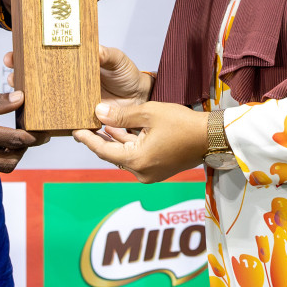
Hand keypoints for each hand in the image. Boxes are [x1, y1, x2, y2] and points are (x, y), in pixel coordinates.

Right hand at [5, 45, 150, 110]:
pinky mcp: (78, 118)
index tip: (13, 55)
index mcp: (72, 63)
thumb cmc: (126, 75)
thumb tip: (96, 50)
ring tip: (21, 96)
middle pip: (37, 79)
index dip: (26, 56)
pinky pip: (61, 120)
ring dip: (30, 99)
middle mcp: (67, 82)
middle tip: (12, 76)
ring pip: (44, 100)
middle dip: (20, 77)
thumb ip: (107, 54)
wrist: (140, 100)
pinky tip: (39, 120)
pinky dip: (50, 121)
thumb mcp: (117, 60)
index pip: (44, 56)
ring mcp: (71, 100)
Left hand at [72, 100, 207, 182]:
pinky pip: (136, 157)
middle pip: (112, 154)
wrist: (211, 137)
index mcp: (137, 160)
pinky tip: (119, 130)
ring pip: (124, 155)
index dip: (87, 139)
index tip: (74, 130)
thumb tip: (99, 112)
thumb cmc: (182, 123)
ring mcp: (150, 173)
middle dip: (99, 138)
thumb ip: (122, 115)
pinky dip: (128, 144)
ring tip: (99, 123)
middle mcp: (141, 172)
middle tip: (84, 124)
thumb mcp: (149, 113)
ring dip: (114, 140)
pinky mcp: (157, 170)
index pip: (103, 150)